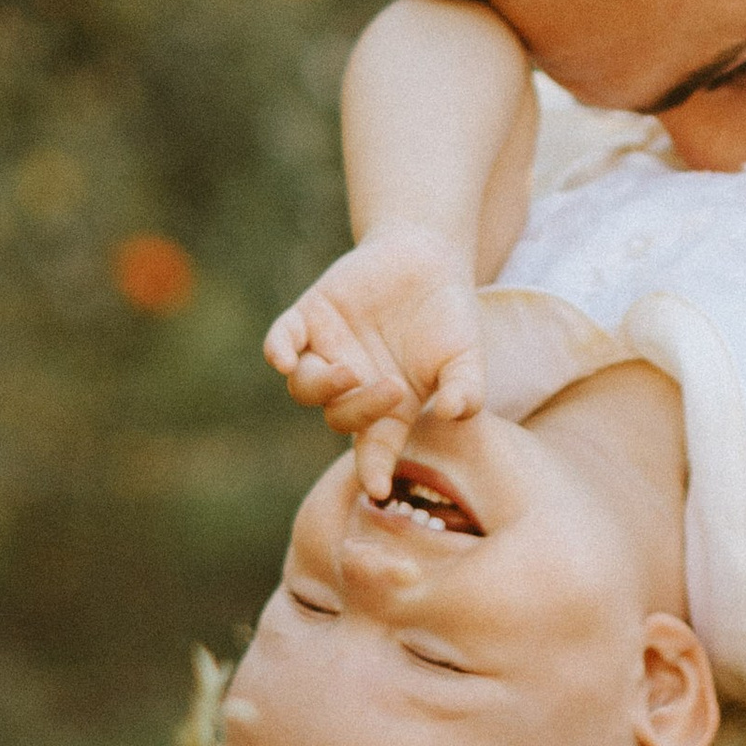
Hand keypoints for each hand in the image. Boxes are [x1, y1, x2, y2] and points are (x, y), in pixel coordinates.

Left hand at [263, 226, 486, 496]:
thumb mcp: (467, 356)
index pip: (374, 449)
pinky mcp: (308, 317)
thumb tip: (451, 413)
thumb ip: (465, 388)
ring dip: (321, 387)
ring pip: (305, 387)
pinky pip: (281, 340)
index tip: (377, 488)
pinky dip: (278, 350)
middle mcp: (351, 388)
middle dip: (362, 409)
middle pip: (340, 417)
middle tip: (393, 388)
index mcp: (388, 409)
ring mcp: (326, 352)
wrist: (427, 257)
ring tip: (349, 371)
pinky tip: (282, 359)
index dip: (374, 469)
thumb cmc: (449, 317)